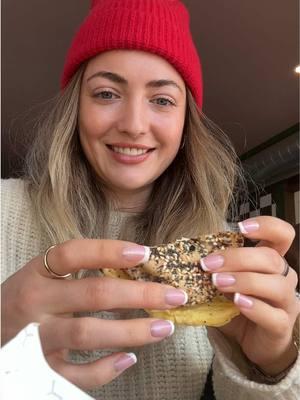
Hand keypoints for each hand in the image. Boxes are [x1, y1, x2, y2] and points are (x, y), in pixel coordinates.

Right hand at [1, 239, 186, 388]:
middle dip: (140, 294)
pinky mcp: (37, 370)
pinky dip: (105, 369)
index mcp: (36, 273)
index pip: (72, 252)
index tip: (145, 253)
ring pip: (89, 333)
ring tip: (166, 327)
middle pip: (93, 293)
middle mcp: (34, 302)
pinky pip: (75, 374)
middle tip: (175, 295)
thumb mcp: (42, 279)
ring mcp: (34, 338)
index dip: (109, 250)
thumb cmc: (25, 302)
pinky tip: (129, 359)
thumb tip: (134, 265)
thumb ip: (76, 272)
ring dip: (133, 331)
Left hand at [200, 216, 299, 374]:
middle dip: (238, 258)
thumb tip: (190, 253)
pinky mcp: (282, 326)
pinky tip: (237, 302)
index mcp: (271, 261)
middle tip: (209, 264)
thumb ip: (216, 267)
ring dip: (244, 280)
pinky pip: (274, 315)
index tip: (241, 228)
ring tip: (217, 283)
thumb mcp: (224, 281)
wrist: (247, 341)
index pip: (282, 234)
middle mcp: (284, 277)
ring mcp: (286, 303)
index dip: (267, 226)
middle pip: (272, 258)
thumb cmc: (235, 305)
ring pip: (276, 285)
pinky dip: (255, 307)